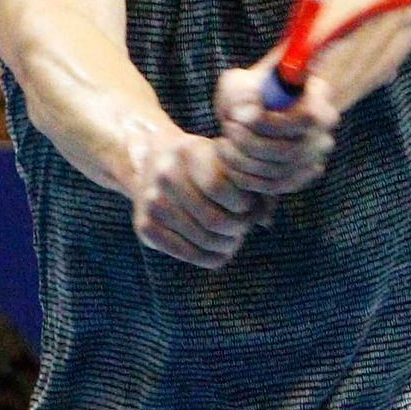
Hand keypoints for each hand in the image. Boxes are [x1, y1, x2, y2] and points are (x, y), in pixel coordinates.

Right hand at [126, 125, 267, 269]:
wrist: (150, 161)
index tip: (249, 204)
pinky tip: (220, 250)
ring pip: (204, 242)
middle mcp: (164, 176)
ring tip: (234, 238)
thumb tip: (266, 220)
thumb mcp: (224, 159)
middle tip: (244, 227)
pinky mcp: (144, 227)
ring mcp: (150, 203)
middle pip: (214, 220)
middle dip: (239, 229)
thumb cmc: (201, 162)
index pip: (221, 189)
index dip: (244, 204)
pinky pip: (188, 255)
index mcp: (187, 151)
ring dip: (228, 245)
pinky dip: (211, 258)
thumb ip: (251, 183)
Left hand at [214, 65, 340, 196]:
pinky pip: (273, 186)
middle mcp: (323, 134)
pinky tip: (228, 161)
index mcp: (319, 102)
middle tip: (227, 128)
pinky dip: (246, 177)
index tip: (238, 116)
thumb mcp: (244, 82)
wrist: (257, 111)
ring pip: (278, 170)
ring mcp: (313, 159)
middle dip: (250, 142)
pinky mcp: (299, 178)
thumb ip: (245, 92)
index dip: (270, 123)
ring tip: (222, 142)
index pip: (305, 119)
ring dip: (243, 159)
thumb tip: (246, 114)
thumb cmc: (249, 90)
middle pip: (290, 150)